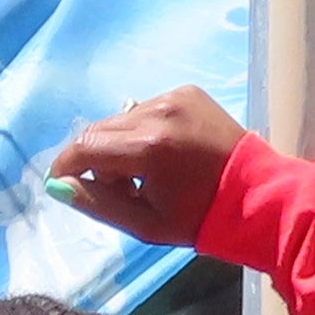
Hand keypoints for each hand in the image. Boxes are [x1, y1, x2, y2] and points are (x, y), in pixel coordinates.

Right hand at [44, 85, 247, 249]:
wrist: (256, 194)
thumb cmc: (198, 218)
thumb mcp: (143, 223)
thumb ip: (96, 203)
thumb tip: (58, 186)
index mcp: (150, 148)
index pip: (85, 148)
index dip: (66, 166)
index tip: (60, 182)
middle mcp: (159, 112)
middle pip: (99, 129)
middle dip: (94, 159)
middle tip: (114, 187)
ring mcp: (175, 97)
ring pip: (120, 119)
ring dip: (118, 145)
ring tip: (141, 173)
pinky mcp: (186, 91)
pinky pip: (144, 109)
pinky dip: (140, 131)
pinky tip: (160, 153)